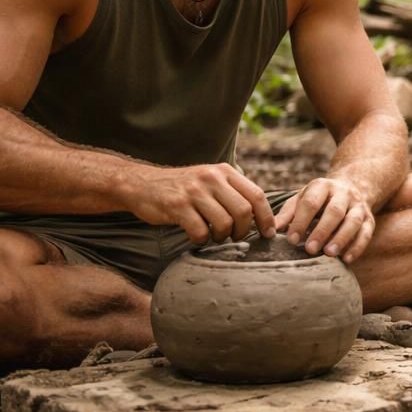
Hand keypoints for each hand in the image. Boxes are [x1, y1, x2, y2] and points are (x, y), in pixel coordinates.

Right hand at [129, 164, 275, 244]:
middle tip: (236, 238)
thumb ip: (233, 192)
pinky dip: (202, 240)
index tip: (269, 233)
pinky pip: (201, 231)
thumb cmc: (183, 189)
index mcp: (225, 171)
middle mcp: (211, 178)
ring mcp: (194, 191)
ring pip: (224, 223)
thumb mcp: (211, 180)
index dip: (267, 217)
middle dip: (244, 231)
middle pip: (244, 211)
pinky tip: (197, 237)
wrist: (142, 184)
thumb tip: (263, 216)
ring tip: (214, 236)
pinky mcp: (177, 206)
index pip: (257, 195)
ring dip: (222, 237)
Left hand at [275, 177, 375, 262]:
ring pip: (353, 221)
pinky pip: (366, 232)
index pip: (311, 202)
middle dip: (322, 230)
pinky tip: (347, 259)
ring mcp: (358, 205)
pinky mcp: (369, 218)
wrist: (351, 187)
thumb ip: (288, 214)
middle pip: (334, 211)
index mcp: (322, 186)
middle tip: (309, 249)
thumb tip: (270, 230)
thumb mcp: (302, 199)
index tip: (291, 240)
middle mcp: (343, 193)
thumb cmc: (319, 199)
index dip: (301, 221)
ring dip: (341, 238)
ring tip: (329, 254)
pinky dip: (358, 246)